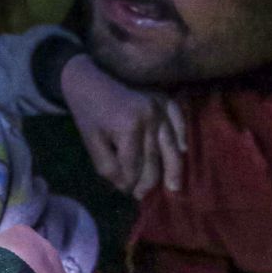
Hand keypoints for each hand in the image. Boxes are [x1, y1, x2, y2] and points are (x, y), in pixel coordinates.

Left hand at [60, 54, 187, 198]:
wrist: (89, 77)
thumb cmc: (88, 111)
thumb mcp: (91, 142)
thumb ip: (108, 167)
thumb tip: (126, 186)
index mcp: (130, 127)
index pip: (134, 167)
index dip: (129, 183)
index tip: (126, 193)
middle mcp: (151, 117)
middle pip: (155, 159)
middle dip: (149, 181)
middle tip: (143, 196)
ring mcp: (161, 107)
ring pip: (171, 145)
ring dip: (173, 168)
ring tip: (174, 187)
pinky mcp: (165, 99)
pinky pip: (178, 120)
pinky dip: (181, 136)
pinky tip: (183, 150)